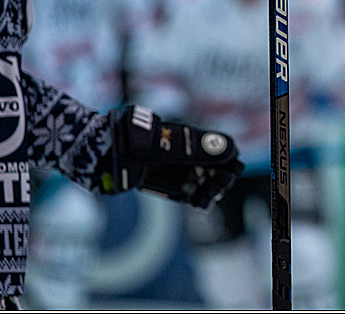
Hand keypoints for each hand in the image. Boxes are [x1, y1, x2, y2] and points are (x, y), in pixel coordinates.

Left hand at [105, 105, 243, 208]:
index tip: (229, 171)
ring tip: (207, 196)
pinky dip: (199, 200)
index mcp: (195, 141)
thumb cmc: (144, 144)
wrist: (112, 154)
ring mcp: (181, 172)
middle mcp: (191, 157)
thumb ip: (205, 149)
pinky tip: (201, 203)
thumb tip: (231, 151)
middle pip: (217, 170)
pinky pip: (191, 195)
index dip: (229, 162)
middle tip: (217, 185)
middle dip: (221, 179)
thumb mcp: (177, 144)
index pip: (224, 152)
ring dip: (211, 191)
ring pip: (206, 184)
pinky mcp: (170, 187)